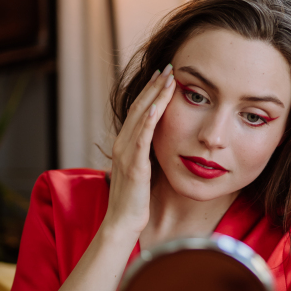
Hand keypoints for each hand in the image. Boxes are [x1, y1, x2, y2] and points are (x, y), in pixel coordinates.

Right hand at [104, 64, 175, 237]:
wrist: (123, 223)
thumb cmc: (136, 199)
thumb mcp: (144, 168)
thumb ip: (148, 152)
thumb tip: (162, 140)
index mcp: (125, 144)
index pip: (139, 110)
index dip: (151, 91)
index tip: (165, 75)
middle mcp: (123, 144)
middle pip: (140, 107)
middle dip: (155, 86)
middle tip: (168, 67)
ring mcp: (126, 153)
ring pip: (141, 117)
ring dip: (155, 96)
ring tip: (168, 78)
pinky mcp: (134, 166)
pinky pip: (142, 138)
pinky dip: (149, 120)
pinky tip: (157, 106)